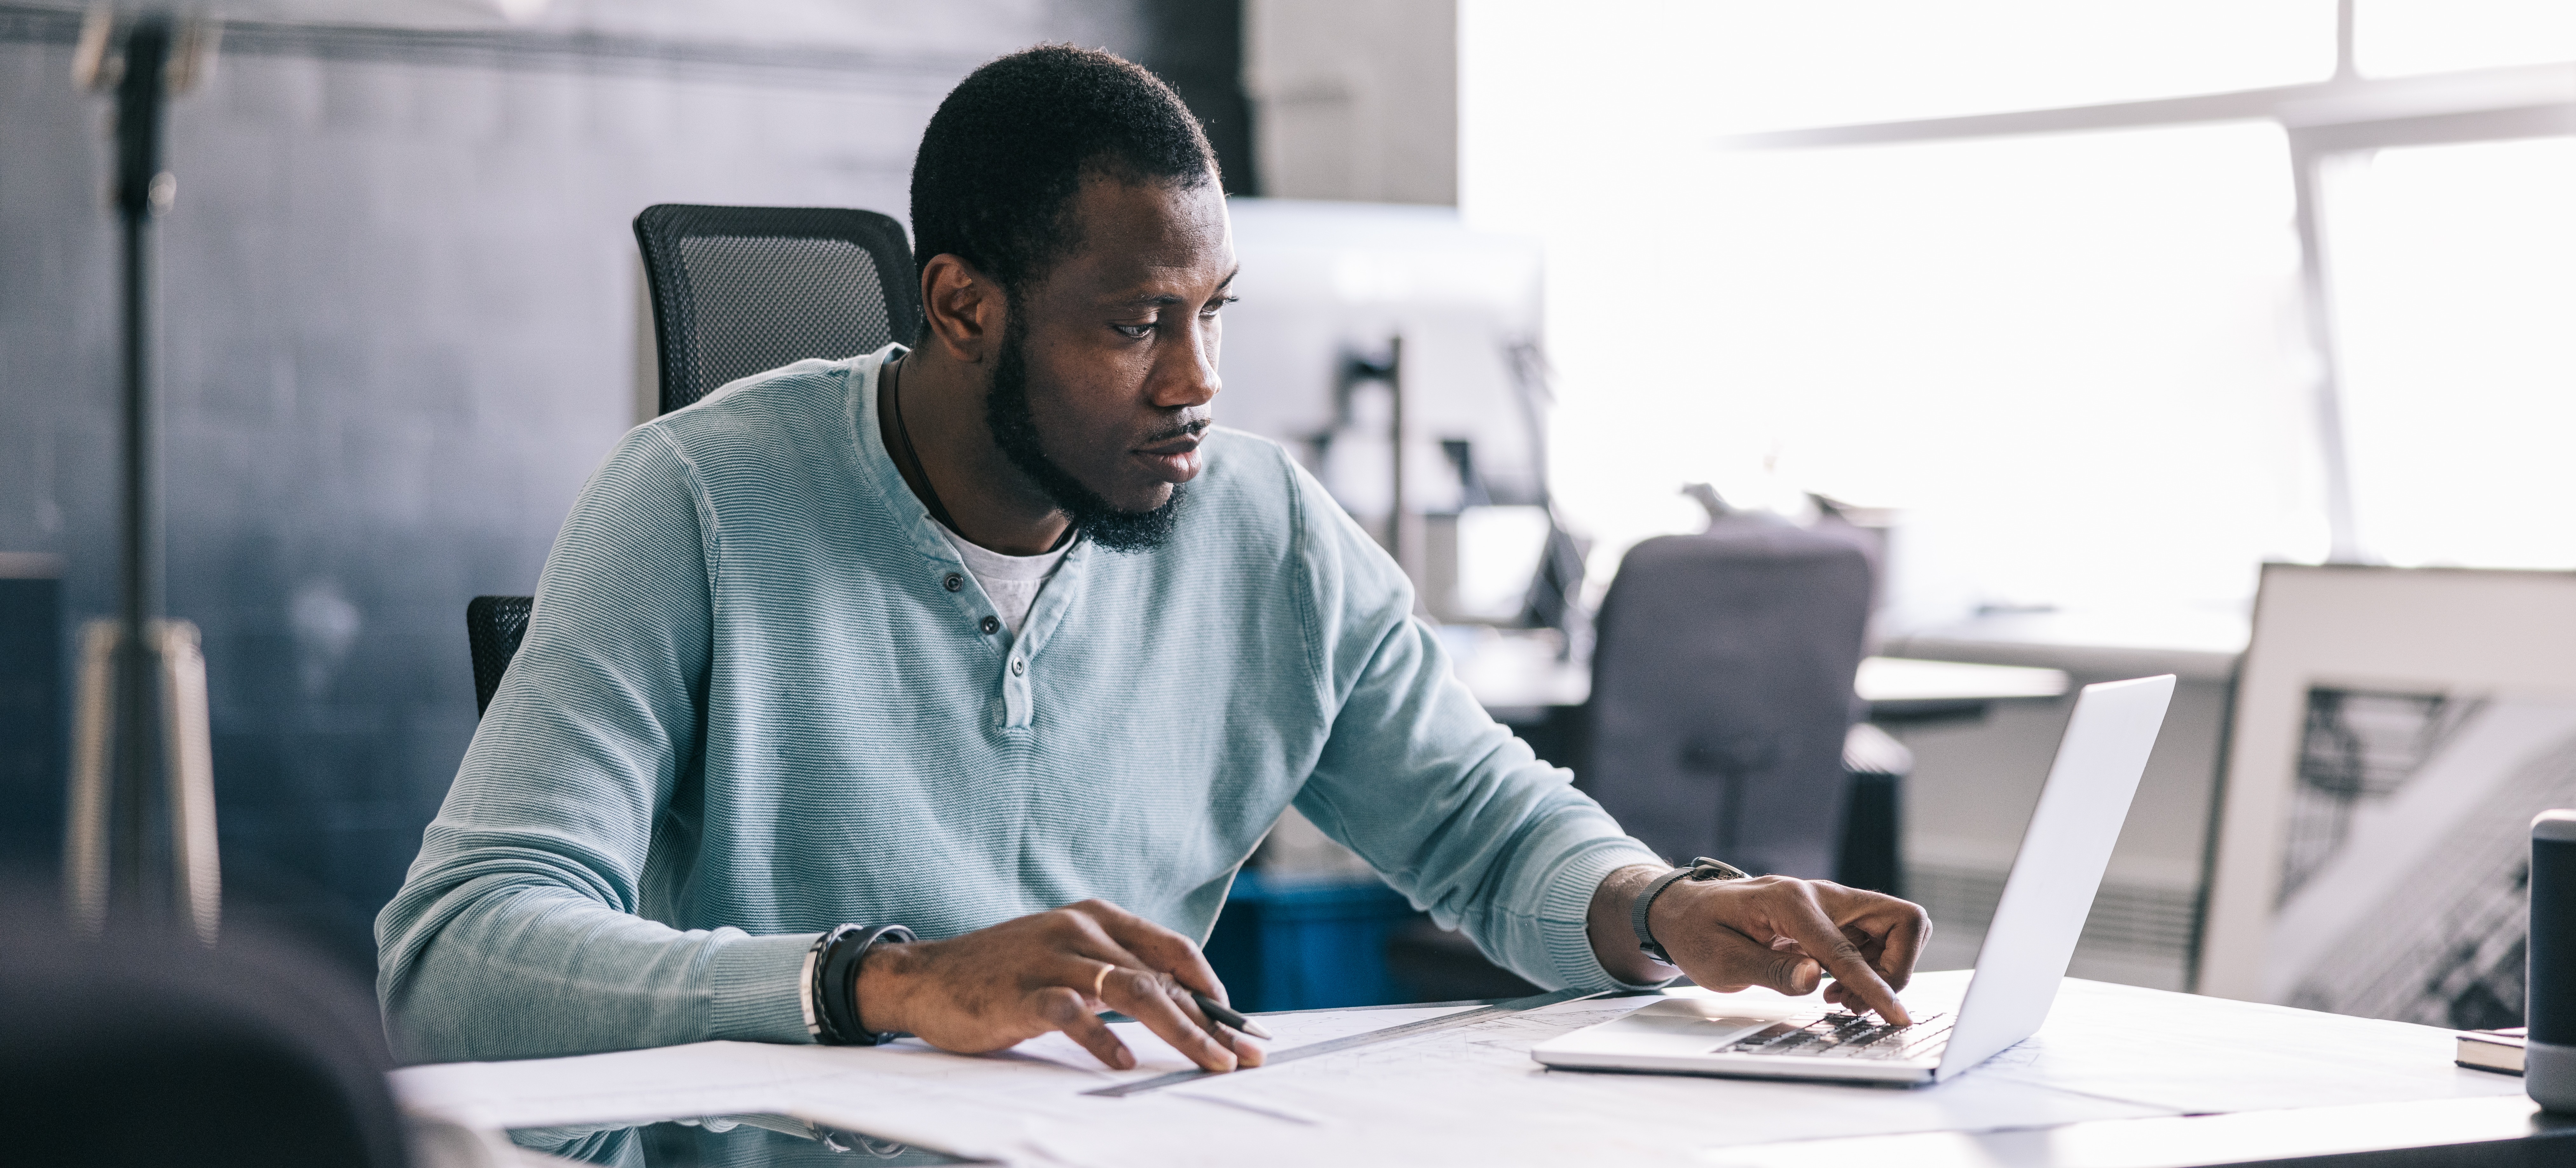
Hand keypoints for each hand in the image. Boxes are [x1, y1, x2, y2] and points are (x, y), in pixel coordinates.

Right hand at [852, 899, 1263, 1072]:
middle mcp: (1081, 929)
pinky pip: (1072, 1012)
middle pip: (1163, 974)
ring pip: (1132, 989)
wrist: (927, 977)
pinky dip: (1102, 1038)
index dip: (1214, 990)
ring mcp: (1051, 958)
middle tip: (1244, 1056)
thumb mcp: (1070, 963)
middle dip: (1211, 1019)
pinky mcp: (1022, 990)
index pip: (1174, 951)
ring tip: (1209, 1061)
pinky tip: (1125, 1062)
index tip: (1244, 1029)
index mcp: (1098, 918)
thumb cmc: (1006, 975)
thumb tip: (1180, 1006)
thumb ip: (1118, 974)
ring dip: (1178, 1029)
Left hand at [1590, 866, 1930, 1023]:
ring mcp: (1828, 904)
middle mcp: (1819, 896)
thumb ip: (1770, 970)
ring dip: (1881, 970)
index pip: (1848, 949)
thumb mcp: (1721, 960)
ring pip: (1891, 930)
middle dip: (1896, 967)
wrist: (1684, 911)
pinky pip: (1871, 939)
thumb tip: (1814, 978)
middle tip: (1860, 1001)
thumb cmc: (1698, 931)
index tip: (1895, 1015)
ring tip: (1841, 999)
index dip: (1876, 986)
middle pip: (1898, 919)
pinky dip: (1866, 967)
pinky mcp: (1829, 918)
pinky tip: (1834, 986)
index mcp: (1791, 903)